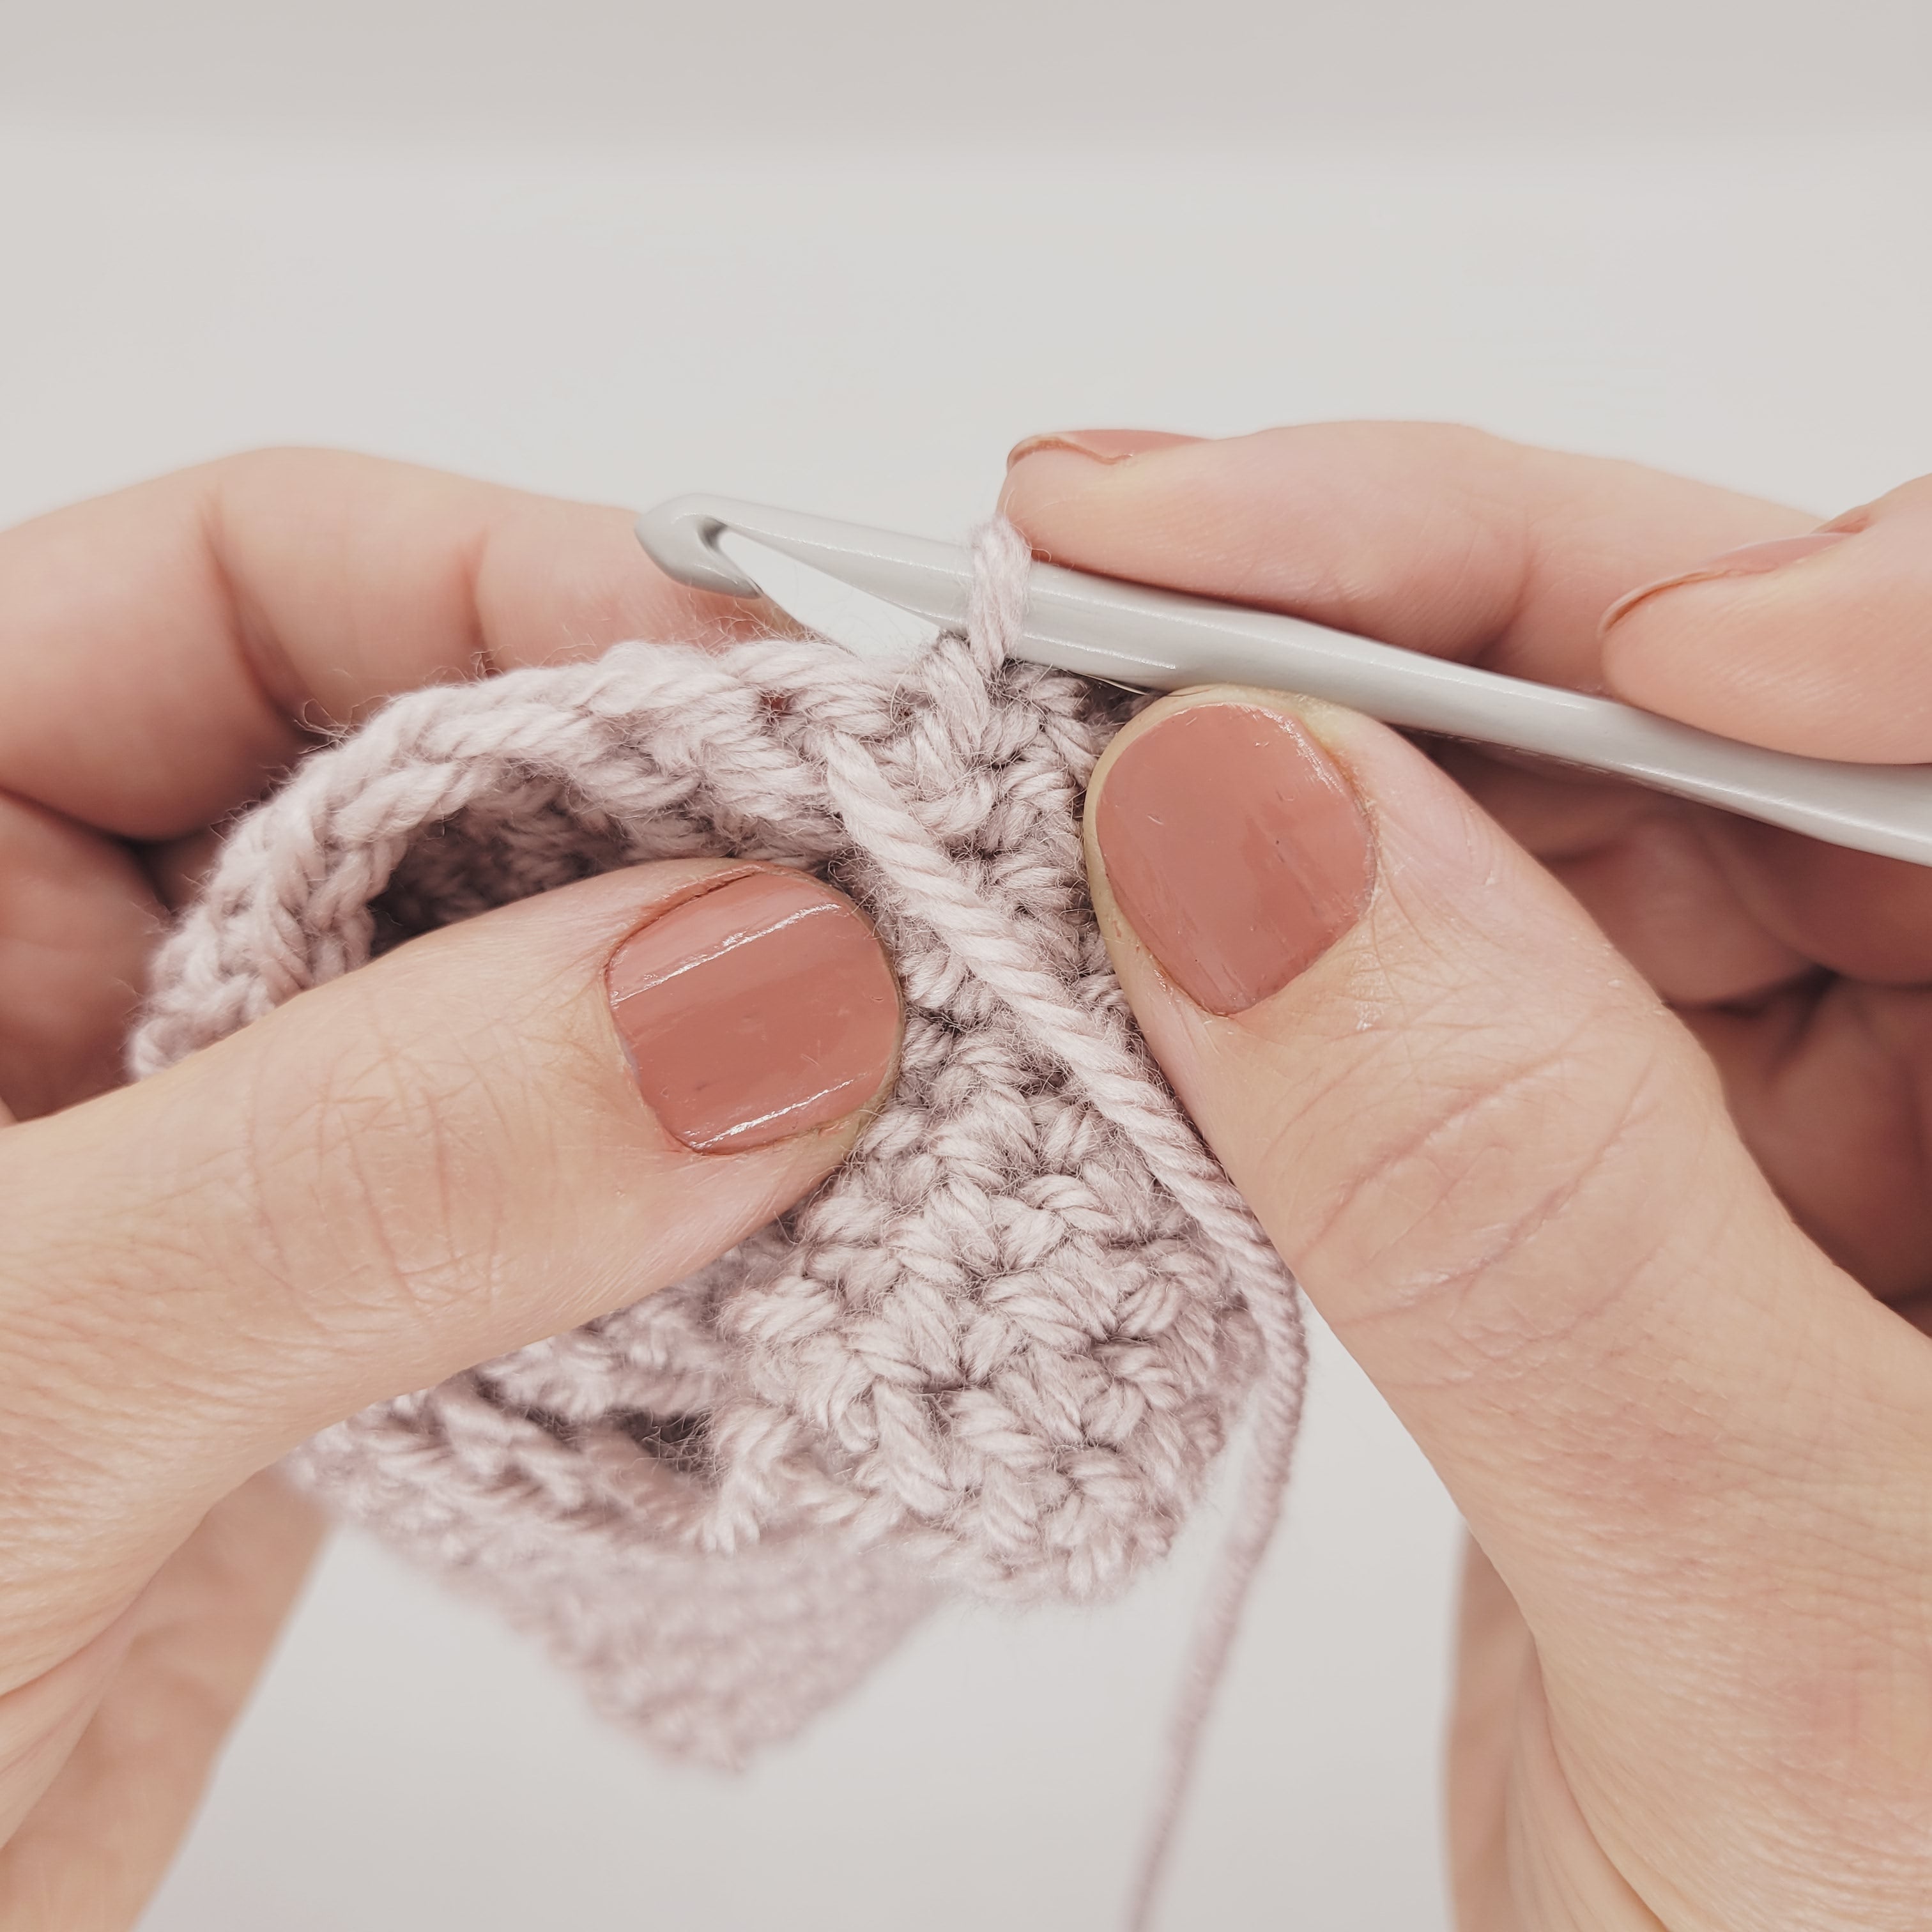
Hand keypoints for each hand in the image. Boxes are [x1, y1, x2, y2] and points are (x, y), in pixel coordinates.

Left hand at [0, 451, 899, 1927]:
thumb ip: (368, 1168)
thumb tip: (765, 990)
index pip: (255, 585)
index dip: (545, 592)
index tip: (810, 693)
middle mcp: (59, 967)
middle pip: (433, 774)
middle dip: (682, 824)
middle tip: (929, 891)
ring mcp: (208, 1151)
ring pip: (516, 998)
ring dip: (709, 1035)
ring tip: (918, 1068)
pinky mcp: (310, 1330)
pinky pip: (537, 1204)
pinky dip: (679, 1222)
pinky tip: (805, 1244)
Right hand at [1002, 424, 1931, 1929]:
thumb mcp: (1782, 1639)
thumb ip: (1522, 1214)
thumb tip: (1236, 817)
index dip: (1804, 607)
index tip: (1532, 653)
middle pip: (1720, 705)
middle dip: (1417, 620)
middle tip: (1116, 562)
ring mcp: (1807, 1105)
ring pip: (1543, 813)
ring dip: (1301, 763)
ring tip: (1067, 733)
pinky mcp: (1617, 1176)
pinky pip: (1433, 973)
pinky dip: (1268, 935)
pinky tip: (1130, 909)